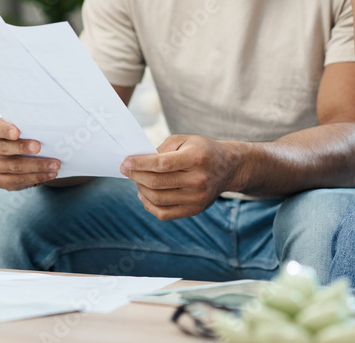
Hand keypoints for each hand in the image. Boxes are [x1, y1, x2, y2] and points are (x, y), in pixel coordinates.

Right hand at [0, 118, 59, 189]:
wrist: (19, 154)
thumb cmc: (25, 136)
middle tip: (39, 147)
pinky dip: (36, 177)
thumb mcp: (24, 128)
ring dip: (37, 166)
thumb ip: (30, 126)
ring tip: (54, 165)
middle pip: (5, 148)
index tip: (16, 132)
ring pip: (14, 167)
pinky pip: (18, 181)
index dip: (5, 130)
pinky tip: (49, 174)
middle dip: (23, 148)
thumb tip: (50, 128)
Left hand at [120, 134, 240, 220]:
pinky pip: (164, 213)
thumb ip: (162, 149)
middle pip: (157, 183)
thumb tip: (139, 162)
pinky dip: (149, 205)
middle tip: (126, 170)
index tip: (126, 162)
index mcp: (197, 158)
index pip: (162, 164)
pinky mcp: (195, 209)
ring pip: (158, 199)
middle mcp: (198, 180)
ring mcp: (197, 198)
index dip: (140, 164)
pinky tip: (143, 195)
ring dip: (141, 189)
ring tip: (136, 180)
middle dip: (136, 176)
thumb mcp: (185, 140)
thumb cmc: (202, 150)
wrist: (228, 168)